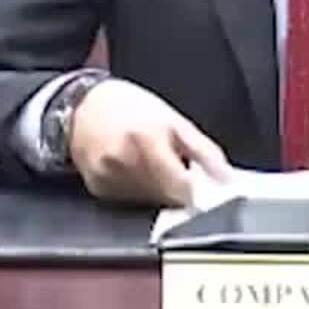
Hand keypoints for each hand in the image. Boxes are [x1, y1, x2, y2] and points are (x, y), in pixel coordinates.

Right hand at [68, 79, 231, 206]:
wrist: (82, 105)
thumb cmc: (130, 107)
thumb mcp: (173, 119)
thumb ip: (203, 150)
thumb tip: (226, 178)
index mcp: (149, 141)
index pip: (183, 189)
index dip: (198, 193)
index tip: (205, 191)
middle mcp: (126, 162)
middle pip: (167, 199)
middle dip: (178, 189)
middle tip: (175, 167)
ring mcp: (109, 178)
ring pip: (149, 202)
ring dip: (158, 190)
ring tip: (151, 163)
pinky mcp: (98, 188)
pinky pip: (129, 201)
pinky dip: (138, 190)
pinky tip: (133, 169)